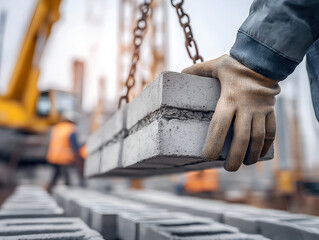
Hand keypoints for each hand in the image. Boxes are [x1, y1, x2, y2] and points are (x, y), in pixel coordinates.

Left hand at [182, 55, 279, 170]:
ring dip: (252, 154)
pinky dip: (267, 145)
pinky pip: (271, 131)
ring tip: (245, 164)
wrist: (263, 61)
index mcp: (229, 99)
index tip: (208, 157)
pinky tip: (260, 155)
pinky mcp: (270, 111)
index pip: (220, 125)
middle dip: (236, 157)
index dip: (214, 143)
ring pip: (258, 138)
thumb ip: (197, 71)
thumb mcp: (215, 65)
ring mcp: (260, 110)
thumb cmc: (235, 65)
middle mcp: (245, 107)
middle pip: (242, 138)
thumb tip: (180, 72)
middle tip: (229, 168)